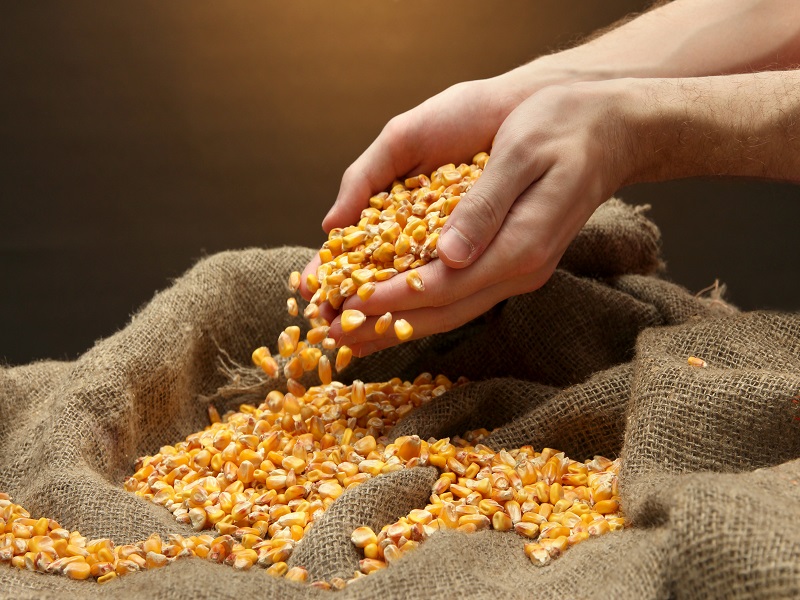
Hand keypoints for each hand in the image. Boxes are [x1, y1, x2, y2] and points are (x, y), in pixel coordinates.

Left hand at [318, 80, 633, 355]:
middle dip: (385, 325)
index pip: (443, 287)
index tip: (346, 306)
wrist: (614, 130)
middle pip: (444, 312)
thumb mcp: (522, 154)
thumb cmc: (565, 128)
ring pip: (452, 311)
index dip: (391, 299)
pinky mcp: (516, 263)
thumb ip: (485, 207)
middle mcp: (521, 270)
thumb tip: (447, 257)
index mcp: (521, 246)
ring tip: (354, 333)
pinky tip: (396, 306)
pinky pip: (462, 296)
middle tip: (334, 334)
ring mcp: (521, 271)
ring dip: (400, 323)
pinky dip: (423, 305)